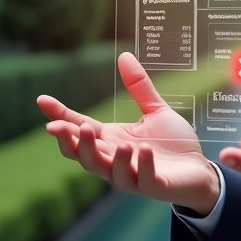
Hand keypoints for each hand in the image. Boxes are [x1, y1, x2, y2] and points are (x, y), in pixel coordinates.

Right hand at [37, 52, 219, 215]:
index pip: (79, 128)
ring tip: (118, 143)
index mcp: (112, 140)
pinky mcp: (155, 185)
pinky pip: (144, 178)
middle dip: (75, 144)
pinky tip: (144, 150)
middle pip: (86, 155)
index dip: (60, 116)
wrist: (199, 170)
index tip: (41, 99)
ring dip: (109, 158)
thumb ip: (139, 88)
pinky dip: (143, 165)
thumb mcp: (155, 111)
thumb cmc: (173, 144)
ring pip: (110, 172)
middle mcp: (117, 159)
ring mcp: (134, 175)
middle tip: (73, 128)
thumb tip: (124, 55)